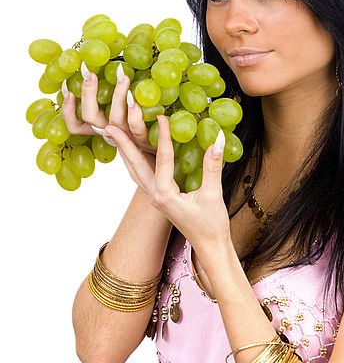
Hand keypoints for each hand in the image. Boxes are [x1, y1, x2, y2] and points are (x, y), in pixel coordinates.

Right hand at [61, 63, 155, 182]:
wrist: (175, 161)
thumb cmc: (153, 131)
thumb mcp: (133, 114)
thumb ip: (123, 96)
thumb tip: (116, 68)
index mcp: (106, 129)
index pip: (75, 125)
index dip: (67, 110)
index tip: (67, 88)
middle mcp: (114, 135)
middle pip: (91, 117)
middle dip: (89, 93)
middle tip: (91, 73)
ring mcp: (131, 140)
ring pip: (115, 121)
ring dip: (117, 97)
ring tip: (122, 77)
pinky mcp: (148, 142)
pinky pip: (140, 130)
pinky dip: (138, 115)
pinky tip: (141, 98)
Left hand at [104, 115, 230, 256]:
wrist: (209, 246)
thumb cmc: (211, 225)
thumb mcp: (213, 194)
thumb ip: (212, 166)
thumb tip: (216, 139)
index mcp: (165, 195)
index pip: (161, 160)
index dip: (163, 137)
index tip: (161, 116)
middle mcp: (154, 195)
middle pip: (134, 164)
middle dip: (123, 143)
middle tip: (109, 124)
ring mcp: (154, 197)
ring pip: (134, 170)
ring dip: (125, 151)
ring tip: (114, 134)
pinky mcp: (159, 198)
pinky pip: (141, 175)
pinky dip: (134, 160)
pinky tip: (134, 152)